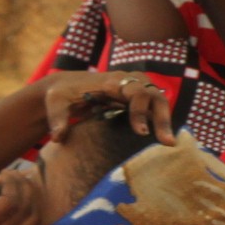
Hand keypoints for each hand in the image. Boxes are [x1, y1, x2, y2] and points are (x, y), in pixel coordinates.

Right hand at [0, 170, 42, 224]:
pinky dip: (29, 212)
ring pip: (31, 219)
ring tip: (18, 184)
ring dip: (30, 198)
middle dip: (23, 186)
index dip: (11, 183)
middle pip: (25, 208)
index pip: (10, 202)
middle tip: (12, 174)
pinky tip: (18, 200)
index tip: (2, 174)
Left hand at [35, 71, 174, 143]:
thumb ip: (57, 119)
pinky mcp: (134, 98)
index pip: (134, 92)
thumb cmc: (59, 96)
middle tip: (166, 142)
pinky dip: (161, 120)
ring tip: (169, 144)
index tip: (141, 132)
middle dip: (161, 117)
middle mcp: (126, 81)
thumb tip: (59, 137)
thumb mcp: (54, 104)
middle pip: (152, 94)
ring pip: (158, 99)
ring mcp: (132, 88)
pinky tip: (164, 139)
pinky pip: (154, 106)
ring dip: (165, 120)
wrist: (64, 87)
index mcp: (110, 82)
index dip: (140, 111)